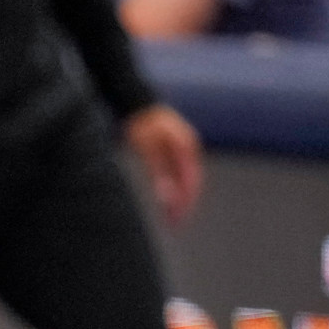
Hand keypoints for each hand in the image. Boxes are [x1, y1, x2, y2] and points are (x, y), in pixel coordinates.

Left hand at [125, 105, 204, 227]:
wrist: (137, 103)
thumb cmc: (141, 125)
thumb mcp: (147, 150)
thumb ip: (158, 174)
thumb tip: (167, 199)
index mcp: (186, 149)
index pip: (190, 183)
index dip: (184, 203)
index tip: (176, 221)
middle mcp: (189, 149)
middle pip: (191, 183)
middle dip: (184, 205)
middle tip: (174, 225)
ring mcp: (184, 148)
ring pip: (186, 179)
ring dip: (181, 198)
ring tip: (171, 217)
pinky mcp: (176, 149)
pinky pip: (180, 173)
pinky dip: (176, 188)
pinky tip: (168, 199)